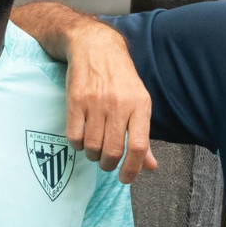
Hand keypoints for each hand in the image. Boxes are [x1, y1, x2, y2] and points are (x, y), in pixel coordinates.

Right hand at [64, 24, 157, 182]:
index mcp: (140, 105)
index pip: (138, 145)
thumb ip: (143, 136)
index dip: (132, 168)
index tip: (125, 179)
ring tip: (94, 149)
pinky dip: (78, 145)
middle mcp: (118, 104)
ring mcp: (96, 101)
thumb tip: (151, 167)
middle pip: (113, 150)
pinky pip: (74, 136)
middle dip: (108, 164)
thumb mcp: (139, 102)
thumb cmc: (121, 79)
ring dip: (92, 155)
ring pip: (92, 146)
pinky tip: (82, 139)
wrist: (96, 47)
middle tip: (106, 162)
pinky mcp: (75, 100)